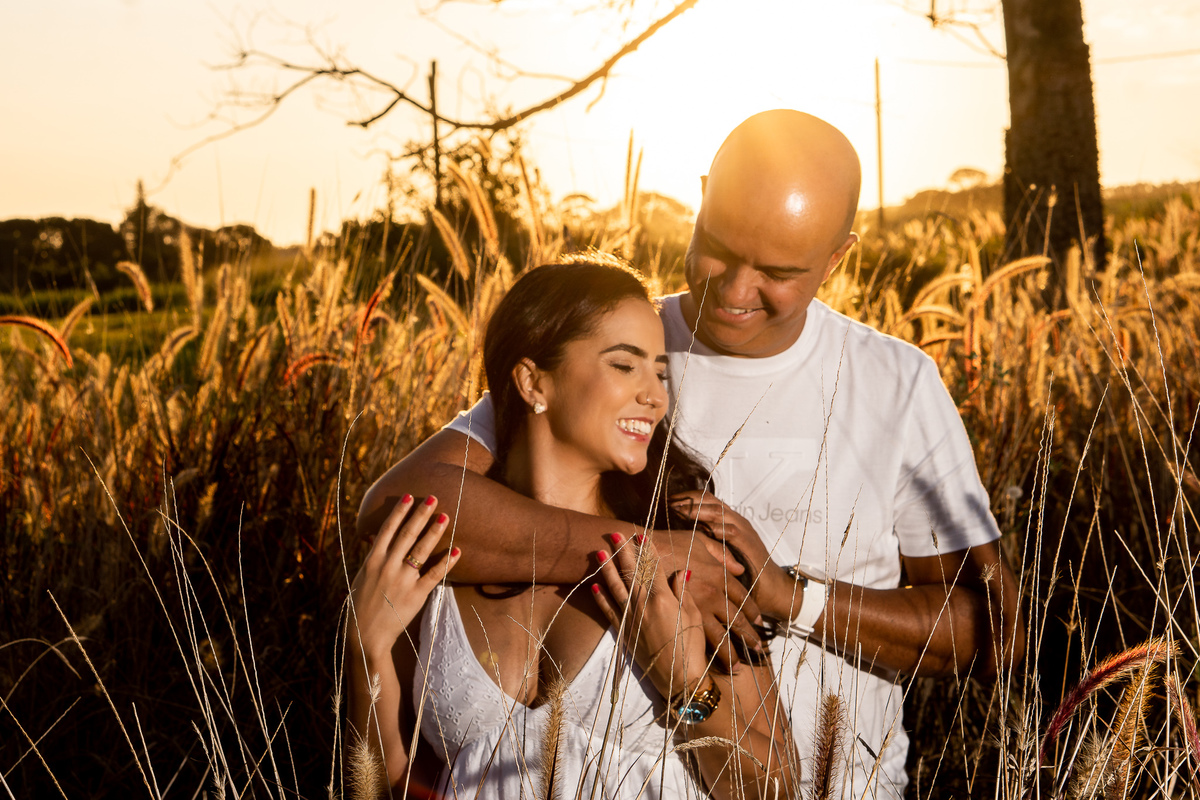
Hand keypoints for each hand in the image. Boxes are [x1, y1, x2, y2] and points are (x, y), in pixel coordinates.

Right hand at [348, 495, 461, 657]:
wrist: (365, 635)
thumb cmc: (363, 604)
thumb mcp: (363, 576)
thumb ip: (374, 558)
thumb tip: (379, 538)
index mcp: (373, 560)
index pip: (388, 529)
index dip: (399, 511)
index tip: (409, 496)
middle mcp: (388, 566)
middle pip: (407, 534)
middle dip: (420, 514)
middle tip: (433, 497)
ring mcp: (402, 580)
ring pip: (421, 550)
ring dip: (434, 532)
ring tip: (445, 516)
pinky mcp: (416, 595)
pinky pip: (434, 575)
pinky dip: (446, 562)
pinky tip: (457, 550)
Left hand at [591, 533, 707, 699]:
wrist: (679, 679)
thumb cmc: (692, 647)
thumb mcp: (694, 616)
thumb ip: (684, 592)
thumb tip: (681, 571)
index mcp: (664, 599)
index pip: (653, 568)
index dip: (646, 551)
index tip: (640, 535)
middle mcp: (644, 605)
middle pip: (630, 573)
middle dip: (622, 552)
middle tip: (614, 534)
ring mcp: (632, 619)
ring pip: (615, 588)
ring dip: (606, 569)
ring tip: (599, 552)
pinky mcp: (624, 633)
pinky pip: (609, 612)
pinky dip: (601, 598)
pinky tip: (594, 585)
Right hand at [655, 529, 763, 668]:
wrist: (642, 554)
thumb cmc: (671, 543)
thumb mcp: (699, 541)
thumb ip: (722, 554)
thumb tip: (740, 568)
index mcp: (719, 575)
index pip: (743, 597)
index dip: (752, 611)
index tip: (758, 622)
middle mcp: (713, 594)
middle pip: (737, 620)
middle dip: (749, 637)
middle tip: (757, 649)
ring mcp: (696, 610)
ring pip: (721, 638)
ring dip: (732, 654)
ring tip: (739, 668)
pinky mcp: (680, 621)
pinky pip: (700, 641)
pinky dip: (710, 655)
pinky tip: (715, 665)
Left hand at [670, 490, 791, 622]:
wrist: (773, 588)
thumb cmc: (746, 573)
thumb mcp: (721, 555)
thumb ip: (706, 544)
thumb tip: (680, 540)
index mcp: (729, 521)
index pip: (707, 500)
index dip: (689, 498)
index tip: (670, 500)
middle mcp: (736, 521)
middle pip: (711, 501)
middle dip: (689, 501)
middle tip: (670, 503)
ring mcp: (744, 531)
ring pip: (719, 513)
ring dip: (699, 511)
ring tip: (681, 511)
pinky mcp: (749, 544)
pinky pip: (732, 532)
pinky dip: (717, 529)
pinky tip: (702, 529)